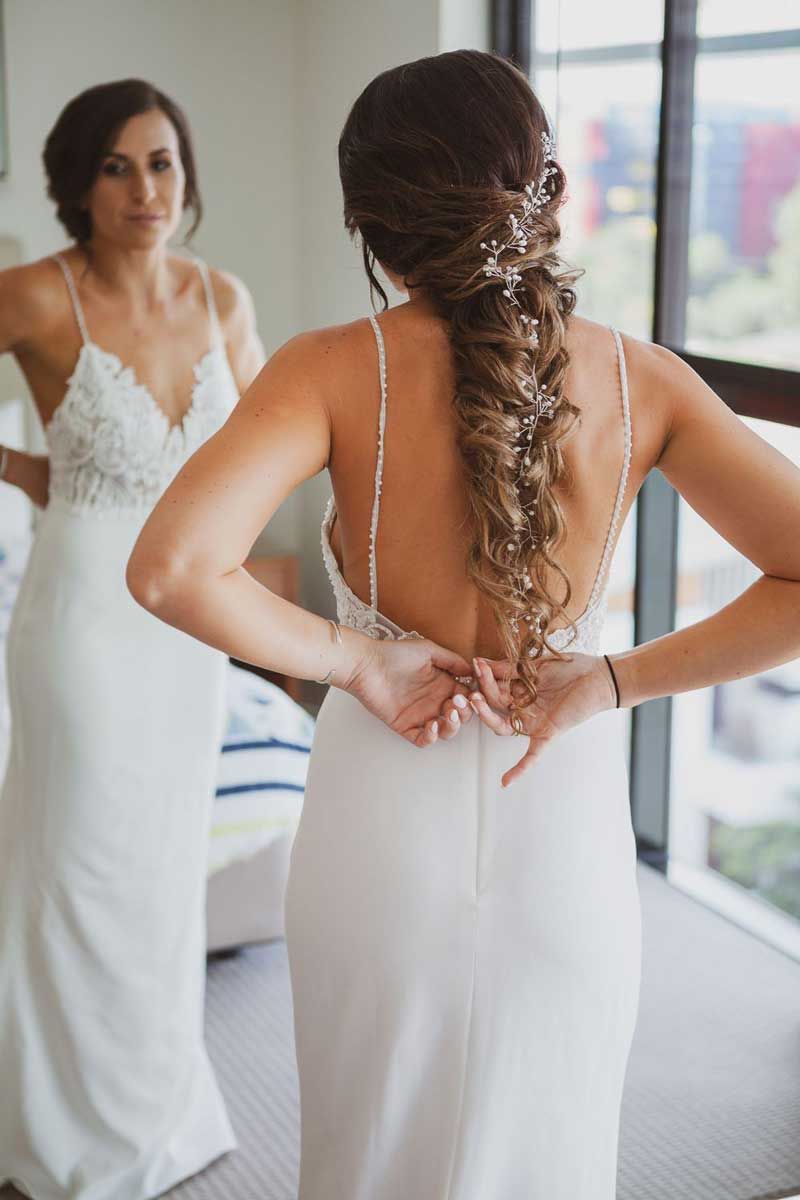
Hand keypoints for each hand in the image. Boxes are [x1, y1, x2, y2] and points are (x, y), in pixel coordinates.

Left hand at [342, 635, 474, 747]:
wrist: (366, 664)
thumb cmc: (394, 654)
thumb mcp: (428, 651)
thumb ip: (451, 660)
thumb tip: (472, 669)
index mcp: (442, 684)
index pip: (466, 697)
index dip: (473, 699)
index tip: (475, 696)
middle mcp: (433, 701)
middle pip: (460, 717)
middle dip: (464, 713)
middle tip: (457, 702)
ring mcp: (420, 715)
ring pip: (446, 731)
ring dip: (452, 726)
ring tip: (448, 713)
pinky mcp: (405, 725)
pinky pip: (423, 739)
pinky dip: (431, 737)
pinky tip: (432, 725)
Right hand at [465, 652, 617, 787]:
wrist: (599, 677)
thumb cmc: (570, 668)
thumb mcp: (534, 665)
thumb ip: (507, 668)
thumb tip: (479, 661)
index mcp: (518, 692)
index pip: (493, 688)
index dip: (483, 677)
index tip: (475, 664)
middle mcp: (522, 709)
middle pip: (494, 705)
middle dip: (483, 692)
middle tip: (474, 683)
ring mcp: (533, 722)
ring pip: (503, 727)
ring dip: (487, 716)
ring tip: (476, 701)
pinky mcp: (547, 733)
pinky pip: (532, 755)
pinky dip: (520, 769)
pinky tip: (505, 782)